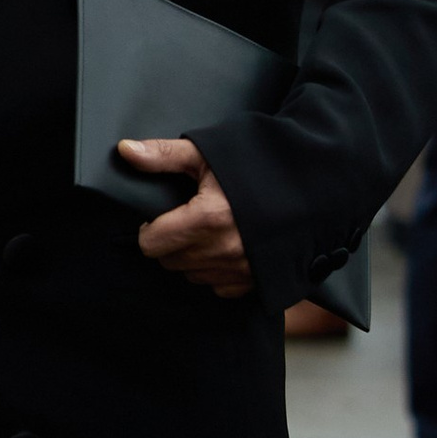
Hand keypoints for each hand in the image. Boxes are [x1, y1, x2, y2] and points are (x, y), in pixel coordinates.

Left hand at [114, 136, 253, 298]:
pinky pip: (219, 287)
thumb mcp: (208, 153)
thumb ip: (164, 155)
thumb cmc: (257, 166)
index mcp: (207, 218)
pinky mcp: (257, 281)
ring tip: (208, 232)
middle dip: (169, 242)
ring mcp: (241, 269)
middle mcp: (223, 250)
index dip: (150, 228)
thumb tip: (124, 150)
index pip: (151, 243)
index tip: (162, 216)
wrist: (311, 186)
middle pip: (169, 261)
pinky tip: (226, 248)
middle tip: (186, 221)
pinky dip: (216, 272)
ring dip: (192, 258)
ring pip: (192, 275)